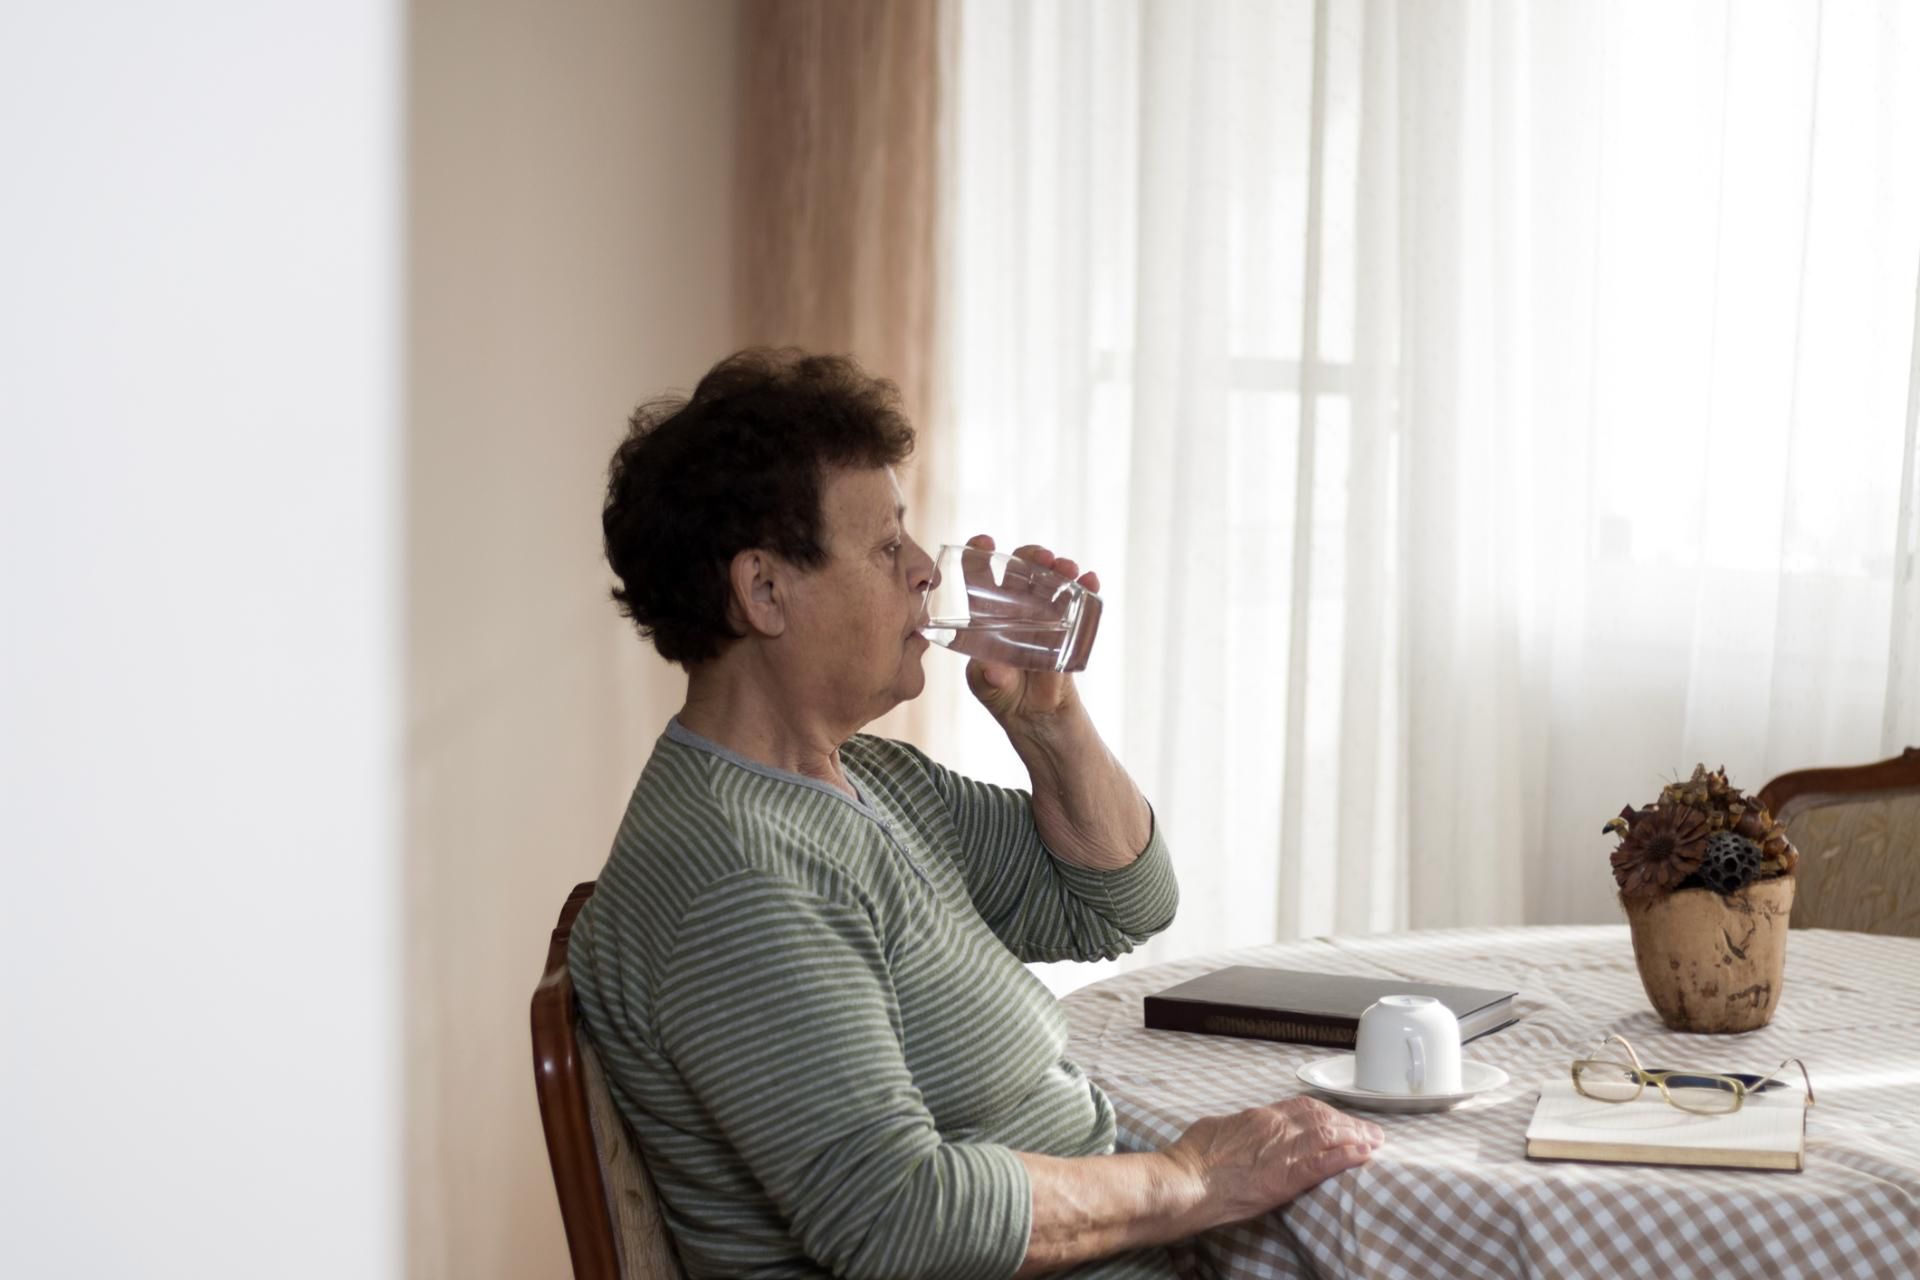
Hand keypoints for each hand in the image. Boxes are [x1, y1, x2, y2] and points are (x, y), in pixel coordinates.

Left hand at [961, 533, 1100, 730]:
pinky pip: (1078, 603)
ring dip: (1061, 570)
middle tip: (1043, 557)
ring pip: (1051, 583)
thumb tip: (993, 670)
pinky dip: (1085, 589)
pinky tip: (1091, 581)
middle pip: (1021, 572)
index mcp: (988, 617)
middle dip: (1031, 557)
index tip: (984, 542)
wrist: (1041, 721)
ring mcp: (1044, 617)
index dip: (979, 556)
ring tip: (1069, 569)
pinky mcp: (1068, 628)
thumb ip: (990, 679)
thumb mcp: (990, 690)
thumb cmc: (1004, 699)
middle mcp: (1015, 610)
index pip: (980, 578)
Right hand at [1164, 1097, 1383, 1227]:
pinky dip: (1346, 1157)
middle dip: (1350, 1124)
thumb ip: (1237, 1129)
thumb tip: (1240, 1129)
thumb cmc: (1192, 1159)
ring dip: (1356, 1137)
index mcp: (1258, 1117)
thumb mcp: (1216, 1130)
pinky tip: (1364, 1155)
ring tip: (1375, 1141)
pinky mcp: (1284, 1177)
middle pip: (1322, 1118)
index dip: (1328, 1112)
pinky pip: (1322, 1163)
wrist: (1185, 1180)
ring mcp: (1281, 1151)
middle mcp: (1274, 1128)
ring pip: (1328, 1135)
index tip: (1342, 1119)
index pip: (1303, 1108)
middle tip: (1371, 1130)